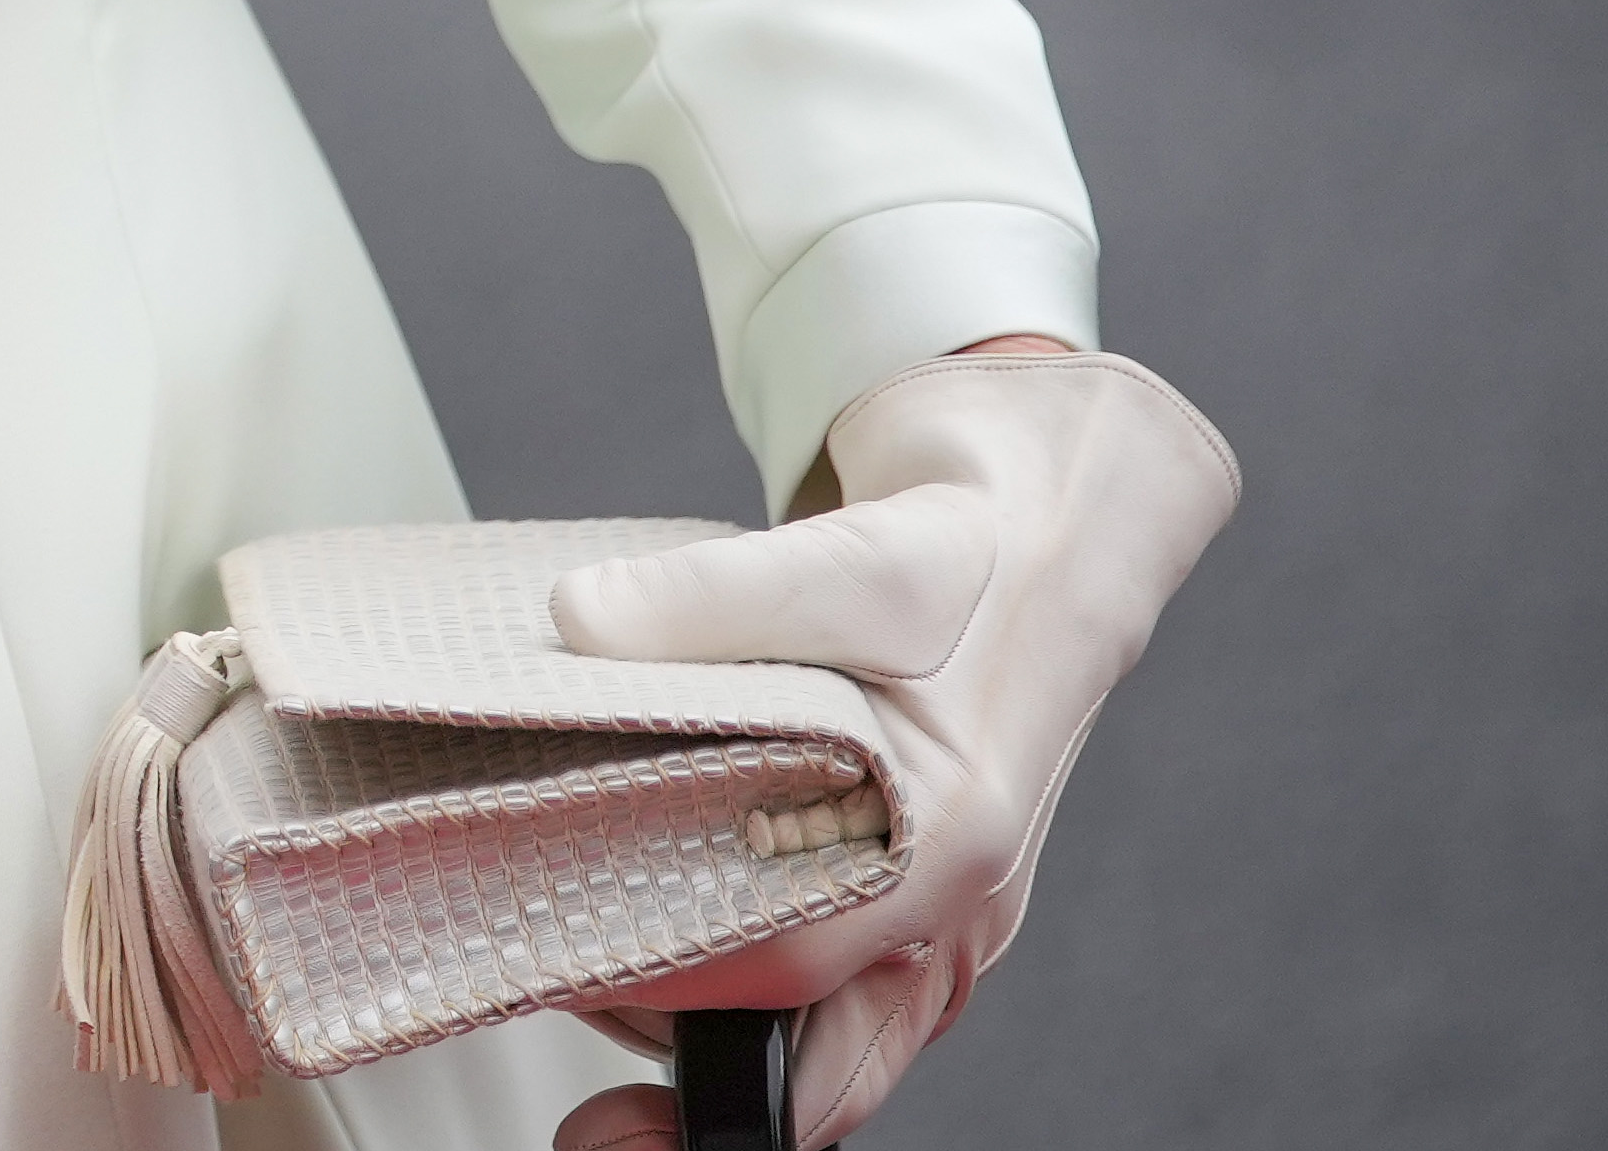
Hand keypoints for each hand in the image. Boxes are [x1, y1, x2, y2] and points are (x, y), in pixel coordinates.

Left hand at [539, 346, 1237, 1145]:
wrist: (1045, 519)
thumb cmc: (964, 546)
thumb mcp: (850, 552)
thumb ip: (718, 593)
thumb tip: (581, 625)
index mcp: (950, 832)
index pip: (795, 963)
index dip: (670, 987)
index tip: (562, 983)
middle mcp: (953, 897)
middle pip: (822, 1053)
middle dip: (692, 1083)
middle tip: (572, 1089)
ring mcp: (936, 908)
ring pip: (825, 1036)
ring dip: (708, 1040)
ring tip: (576, 991)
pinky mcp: (907, 891)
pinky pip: (830, 991)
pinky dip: (743, 996)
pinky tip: (647, 957)